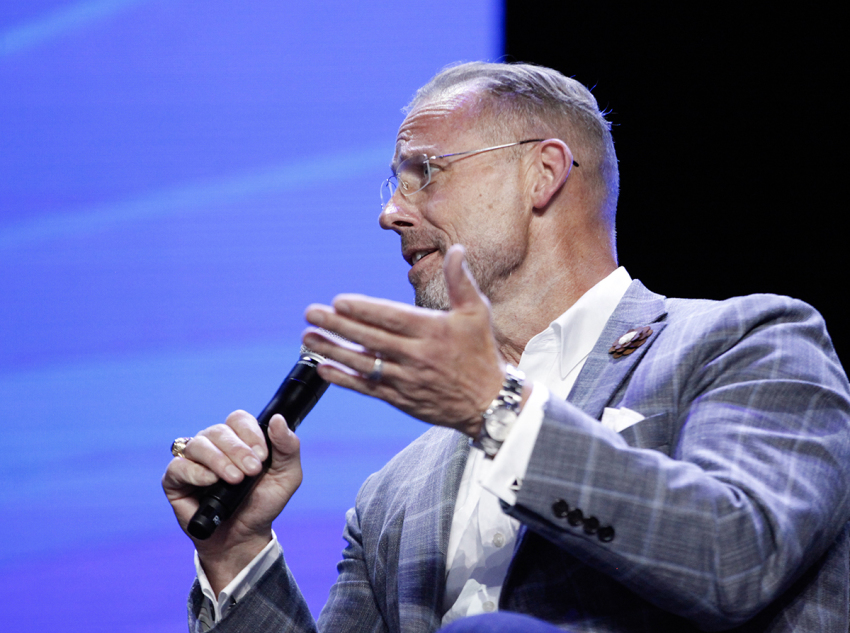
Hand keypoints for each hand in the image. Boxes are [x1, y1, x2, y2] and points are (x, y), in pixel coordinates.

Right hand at [161, 411, 301, 591]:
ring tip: (235, 479)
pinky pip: (178, 466)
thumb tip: (278, 419)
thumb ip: (288, 447)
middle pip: (219, 431)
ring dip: (219, 460)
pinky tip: (211, 481)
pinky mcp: (175, 480)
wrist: (245, 536)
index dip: (250, 433)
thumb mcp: (287, 476)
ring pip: (198, 444)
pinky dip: (196, 472)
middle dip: (238, 450)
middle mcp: (214, 445)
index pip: (238, 419)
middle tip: (252, 471)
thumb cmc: (264, 503)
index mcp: (239, 438)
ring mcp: (193, 461)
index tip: (263, 455)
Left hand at [303, 245, 504, 437]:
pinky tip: (323, 368)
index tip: (338, 301)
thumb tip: (456, 249)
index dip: (363, 311)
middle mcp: (417, 356)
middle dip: (338, 325)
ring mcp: (406, 379)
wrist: (489, 403)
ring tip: (308, 337)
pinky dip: (344, 379)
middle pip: (370, 339)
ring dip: (333, 350)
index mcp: (433, 331)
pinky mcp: (400, 398)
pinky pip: (367, 388)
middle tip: (311, 312)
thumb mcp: (477, 312)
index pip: (391, 318)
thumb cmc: (481, 352)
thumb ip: (461, 280)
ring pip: (363, 363)